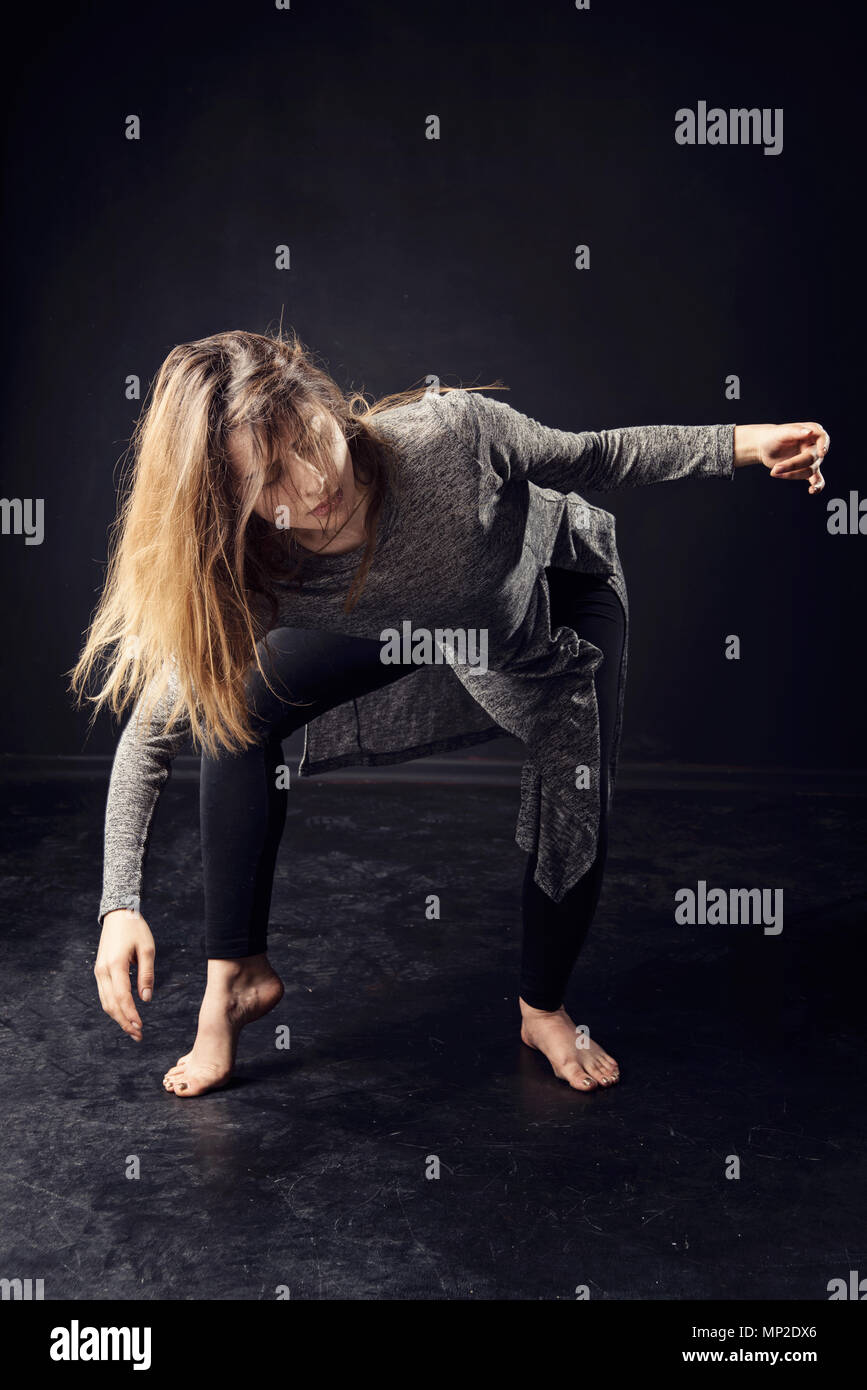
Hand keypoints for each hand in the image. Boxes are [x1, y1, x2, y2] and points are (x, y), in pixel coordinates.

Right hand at [94, 909, 154, 1040]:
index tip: (140, 1026)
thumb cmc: (136, 929)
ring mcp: (98, 971)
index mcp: (116, 964)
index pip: (122, 996)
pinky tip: (124, 1014)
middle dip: (124, 1022)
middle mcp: (103, 970)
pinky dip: (113, 1007)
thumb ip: (147, 974)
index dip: (130, 1014)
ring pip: (105, 1002)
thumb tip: (146, 999)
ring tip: (133, 1030)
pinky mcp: (99, 971)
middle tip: (138, 1035)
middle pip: (111, 1004)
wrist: (118, 915)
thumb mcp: (147, 949)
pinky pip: (104, 994)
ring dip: (118, 1018)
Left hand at [755, 421, 829, 493]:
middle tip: (775, 469)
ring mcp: (813, 460)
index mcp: (812, 432)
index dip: (823, 445)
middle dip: (793, 465)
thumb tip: (810, 432)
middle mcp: (815, 446)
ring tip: (774, 472)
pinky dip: (817, 486)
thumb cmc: (773, 436)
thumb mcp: (781, 432)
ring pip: (809, 471)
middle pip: (811, 458)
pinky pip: (817, 480)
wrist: (765, 447)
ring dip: (792, 474)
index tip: (821, 453)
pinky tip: (812, 491)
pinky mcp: (807, 470)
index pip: (823, 437)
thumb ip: (795, 431)